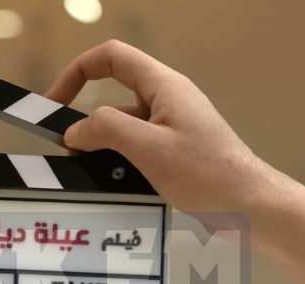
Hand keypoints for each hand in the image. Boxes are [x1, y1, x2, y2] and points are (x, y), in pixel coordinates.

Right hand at [46, 39, 280, 214]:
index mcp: (164, 86)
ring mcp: (171, 125)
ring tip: (87, 173)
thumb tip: (74, 132)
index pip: (111, 57)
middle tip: (65, 148)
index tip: (55, 103)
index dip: (76, 73)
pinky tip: (112, 184)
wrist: (249, 205)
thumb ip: (106, 131)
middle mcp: (167, 99)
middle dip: (85, 119)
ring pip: (123, 125)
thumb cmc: (208, 174)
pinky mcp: (174, 150)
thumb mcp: (148, 148)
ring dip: (101, 145)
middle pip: (113, 94)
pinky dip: (118, 160)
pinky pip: (136, 146)